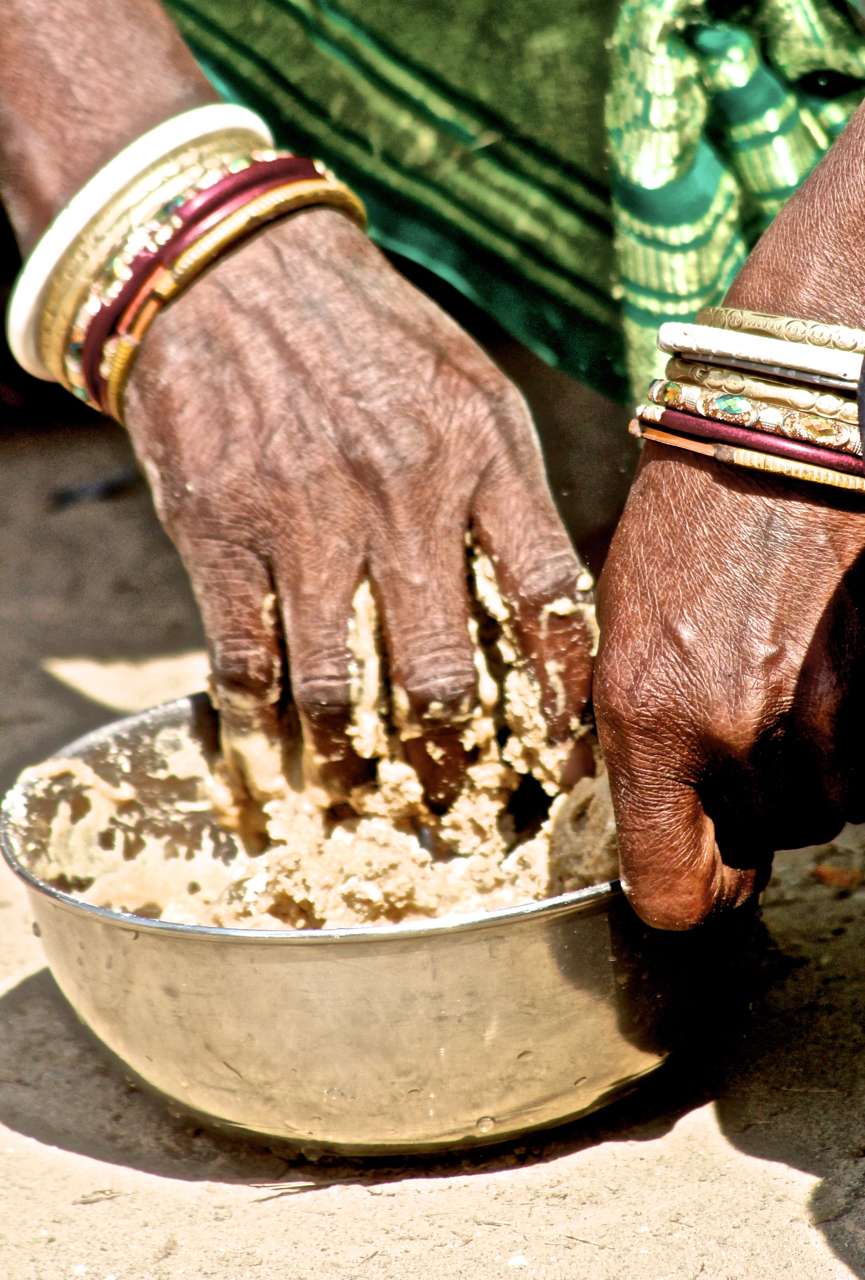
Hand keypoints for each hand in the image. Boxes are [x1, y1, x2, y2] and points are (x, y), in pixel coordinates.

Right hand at [123, 209, 593, 804]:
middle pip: (439, 673)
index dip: (560, 689)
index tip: (561, 747)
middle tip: (453, 784)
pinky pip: (247, 662)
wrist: (233, 271)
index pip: (548, 597)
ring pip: (337, 688)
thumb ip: (512, 492)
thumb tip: (544, 610)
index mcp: (481, 453)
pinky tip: (273, 742)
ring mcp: (305, 519)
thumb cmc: (371, 338)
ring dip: (348, 753)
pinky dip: (260, 720)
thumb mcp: (473, 389)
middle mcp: (401, 495)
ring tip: (356, 779)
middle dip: (449, 750)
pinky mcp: (220, 533)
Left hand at [594, 107, 864, 928]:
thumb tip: (668, 825)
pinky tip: (834, 664)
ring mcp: (832, 716)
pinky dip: (857, 734)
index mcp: (649, 719)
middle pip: (761, 848)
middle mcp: (740, 734)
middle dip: (750, 812)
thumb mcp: (625, 624)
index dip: (684, 894)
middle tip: (744, 734)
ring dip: (810, 767)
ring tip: (790, 675)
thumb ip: (641, 736)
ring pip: (828, 806)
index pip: (673, 895)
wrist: (791, 423)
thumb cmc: (691, 514)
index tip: (692, 872)